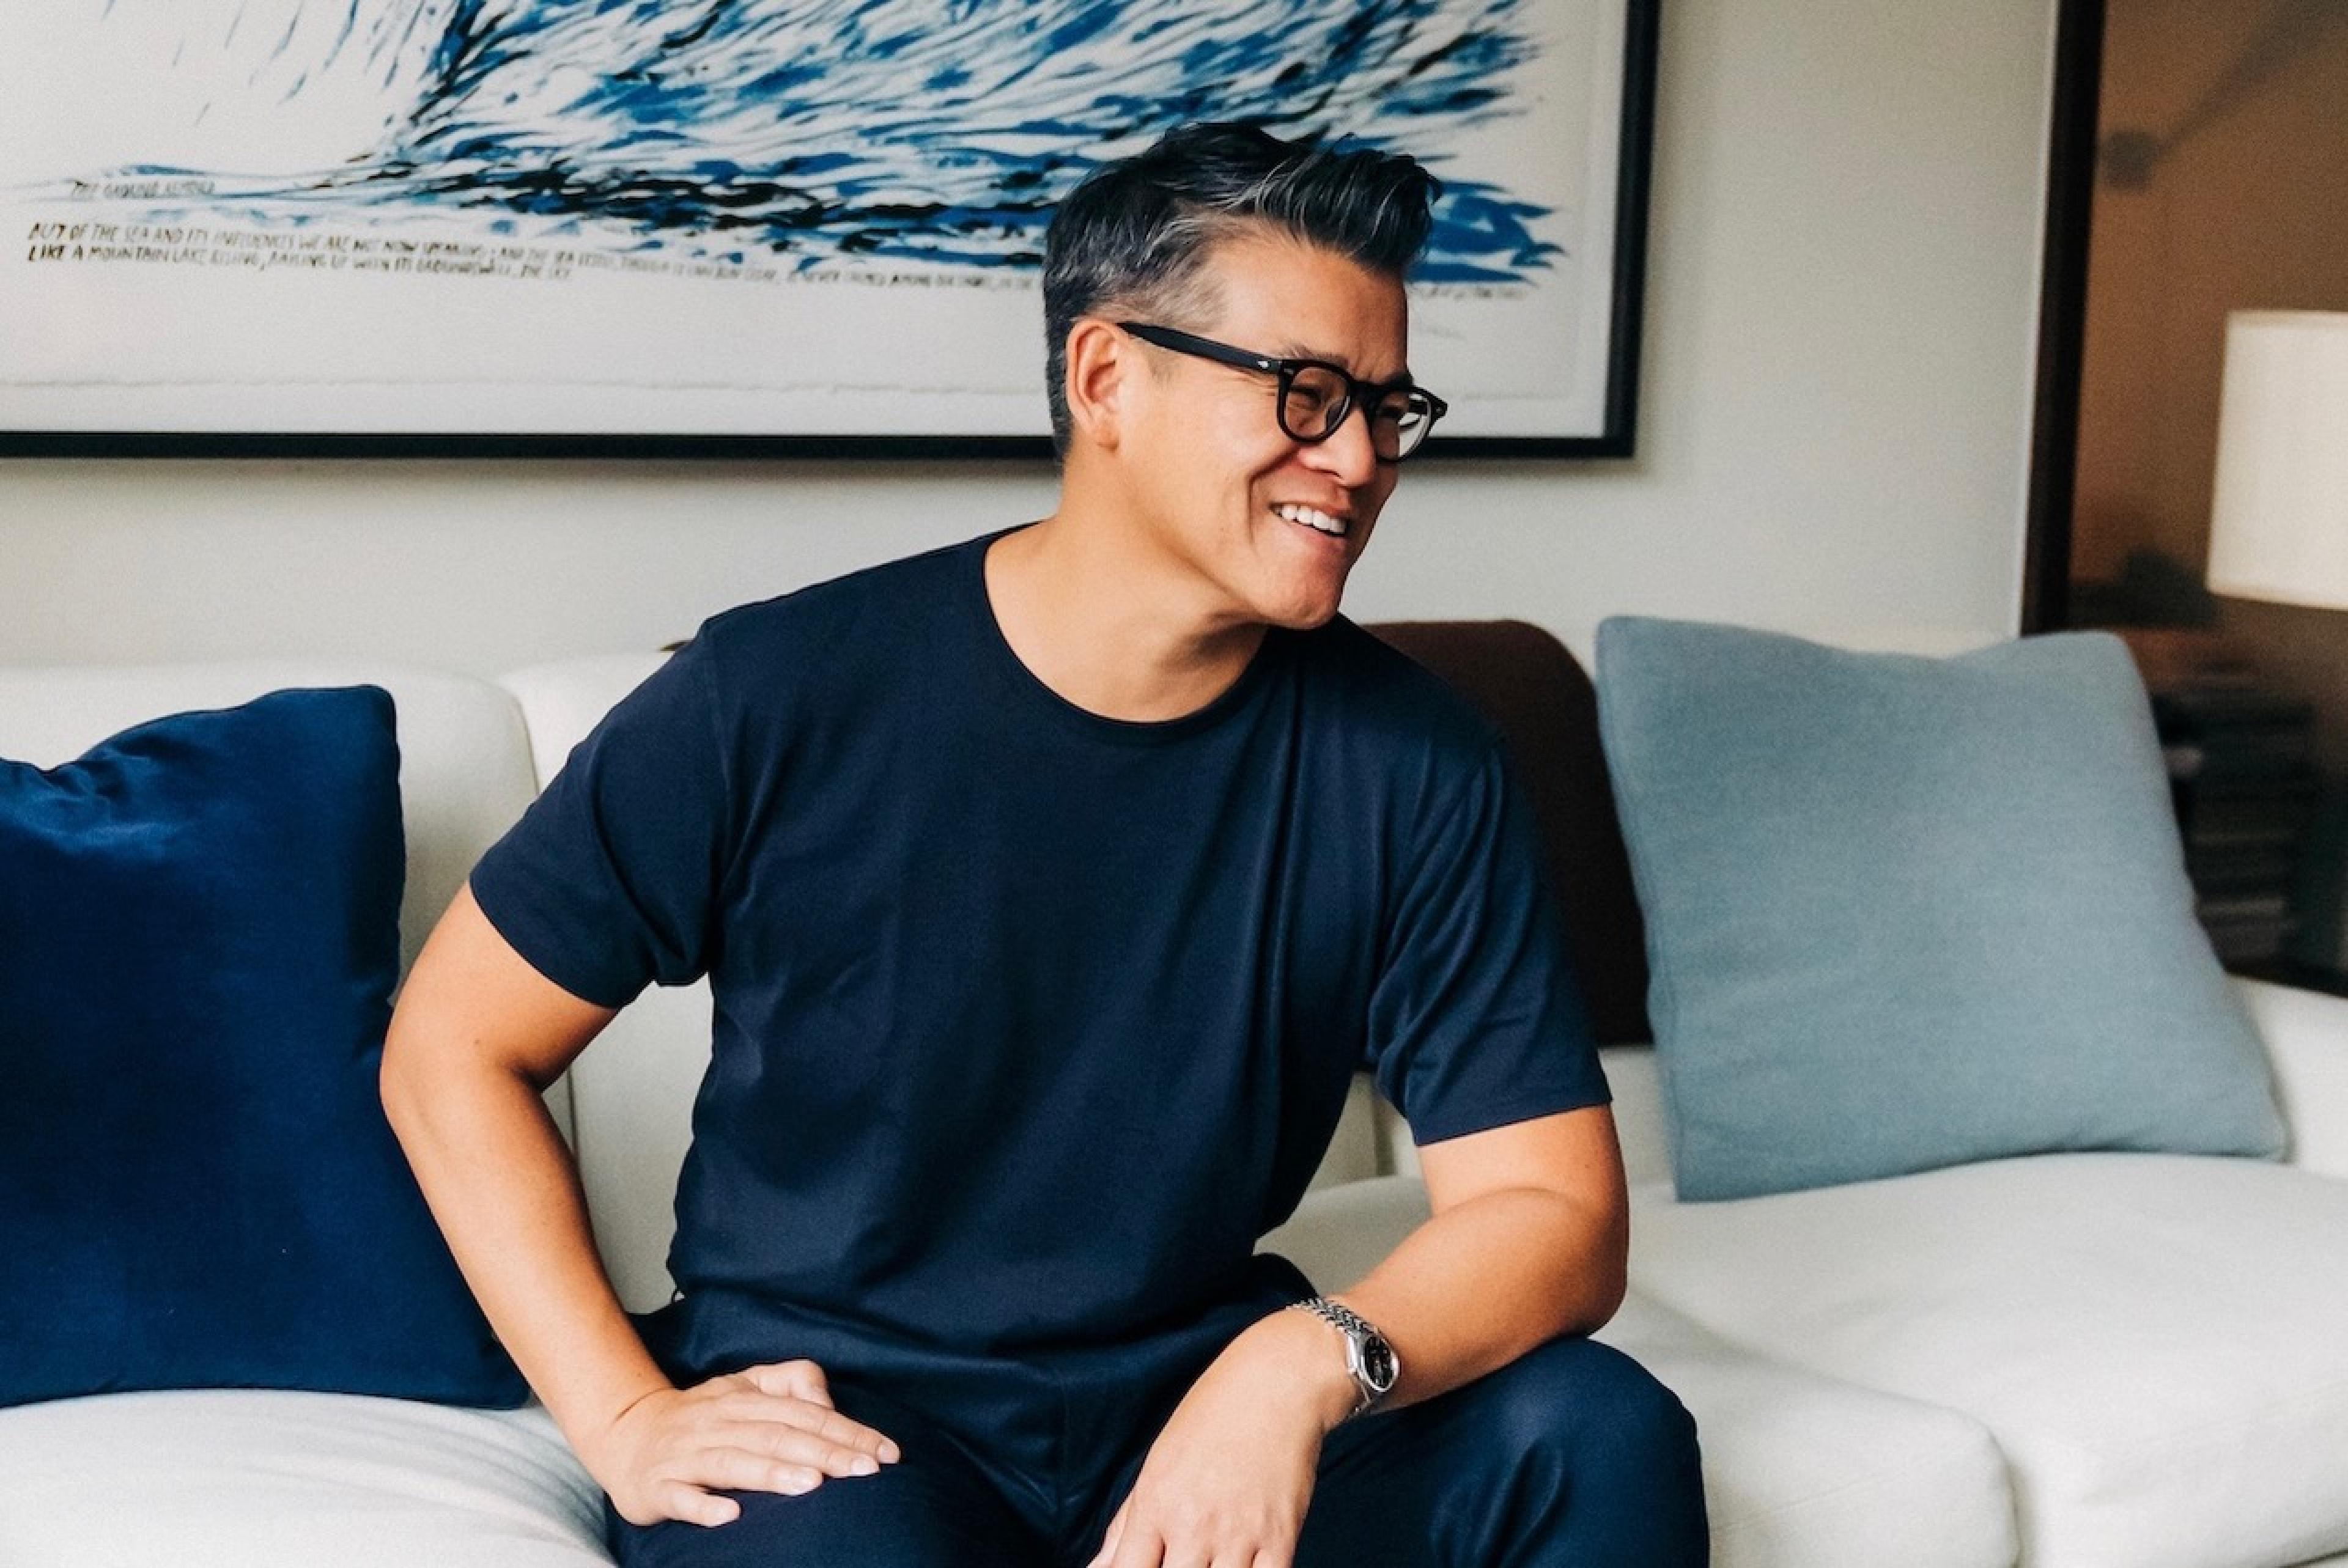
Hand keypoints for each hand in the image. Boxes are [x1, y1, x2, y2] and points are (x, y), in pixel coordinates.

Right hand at [585, 1359, 900, 1527]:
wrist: (625, 1433)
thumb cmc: (701, 1416)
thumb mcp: (745, 1388)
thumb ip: (790, 1384)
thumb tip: (827, 1401)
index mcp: (742, 1400)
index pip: (804, 1413)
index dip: (846, 1431)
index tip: (885, 1452)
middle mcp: (716, 1424)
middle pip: (776, 1435)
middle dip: (823, 1453)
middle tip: (865, 1470)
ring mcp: (684, 1456)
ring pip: (733, 1462)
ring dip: (772, 1474)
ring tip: (812, 1485)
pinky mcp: (657, 1488)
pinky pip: (680, 1499)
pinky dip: (704, 1506)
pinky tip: (731, 1515)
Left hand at [1089, 1311, 1358, 1567]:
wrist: (1277, 1383)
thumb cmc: (1212, 1417)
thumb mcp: (1157, 1463)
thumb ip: (1125, 1524)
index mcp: (1155, 1504)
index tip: (1145, 1567)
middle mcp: (1192, 1524)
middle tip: (1184, 1559)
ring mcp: (1238, 1534)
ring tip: (1209, 1561)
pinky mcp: (1280, 1538)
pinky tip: (1245, 1565)